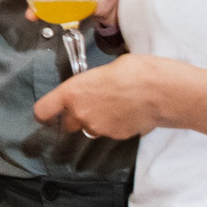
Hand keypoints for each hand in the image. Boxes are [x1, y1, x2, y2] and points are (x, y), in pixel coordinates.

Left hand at [33, 53, 174, 141]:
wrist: (163, 92)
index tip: (48, 113)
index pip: (43, 110)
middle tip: (94, 104)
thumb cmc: (136, 71)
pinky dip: (116, 125)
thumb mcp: (107, 68)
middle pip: (69, 123)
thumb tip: (96, 86)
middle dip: (77, 116)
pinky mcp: (117, 137)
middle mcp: (81, 113)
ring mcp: (99, 128)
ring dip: (98, 120)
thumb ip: (93, 82)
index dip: (44, 113)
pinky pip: (110, 132)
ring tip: (118, 106)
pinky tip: (130, 113)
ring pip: (91, 128)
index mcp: (73, 92)